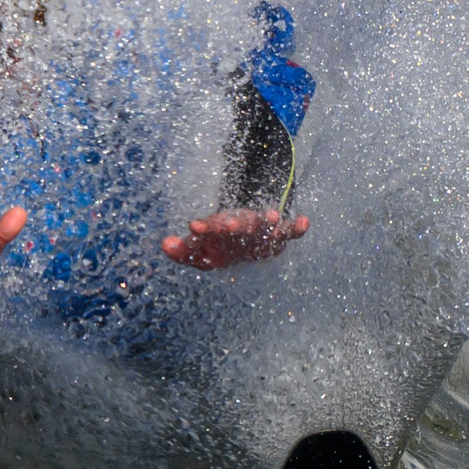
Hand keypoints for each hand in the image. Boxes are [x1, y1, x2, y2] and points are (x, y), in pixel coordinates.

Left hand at [161, 208, 308, 270]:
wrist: (242, 238)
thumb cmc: (217, 246)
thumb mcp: (198, 251)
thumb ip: (182, 251)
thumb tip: (165, 244)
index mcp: (217, 230)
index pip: (209, 229)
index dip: (203, 229)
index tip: (194, 227)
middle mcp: (239, 227)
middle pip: (237, 225)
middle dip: (234, 225)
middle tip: (230, 225)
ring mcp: (258, 229)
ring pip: (261, 225)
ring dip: (264, 222)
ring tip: (270, 217)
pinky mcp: (276, 236)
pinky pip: (288, 231)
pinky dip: (296, 228)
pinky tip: (303, 222)